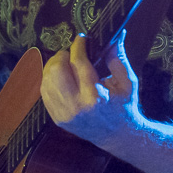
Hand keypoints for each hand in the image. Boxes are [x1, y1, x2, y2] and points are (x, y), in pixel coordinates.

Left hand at [40, 32, 143, 147]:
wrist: (117, 136)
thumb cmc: (125, 106)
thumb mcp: (128, 82)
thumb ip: (118, 58)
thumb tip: (115, 36)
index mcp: (96, 96)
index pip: (79, 63)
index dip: (78, 46)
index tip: (81, 38)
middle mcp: (76, 106)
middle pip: (56, 70)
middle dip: (62, 56)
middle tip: (72, 53)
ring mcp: (64, 114)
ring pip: (47, 80)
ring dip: (54, 67)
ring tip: (65, 63)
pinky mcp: (57, 119)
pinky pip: (45, 93)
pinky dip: (49, 80)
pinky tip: (60, 77)